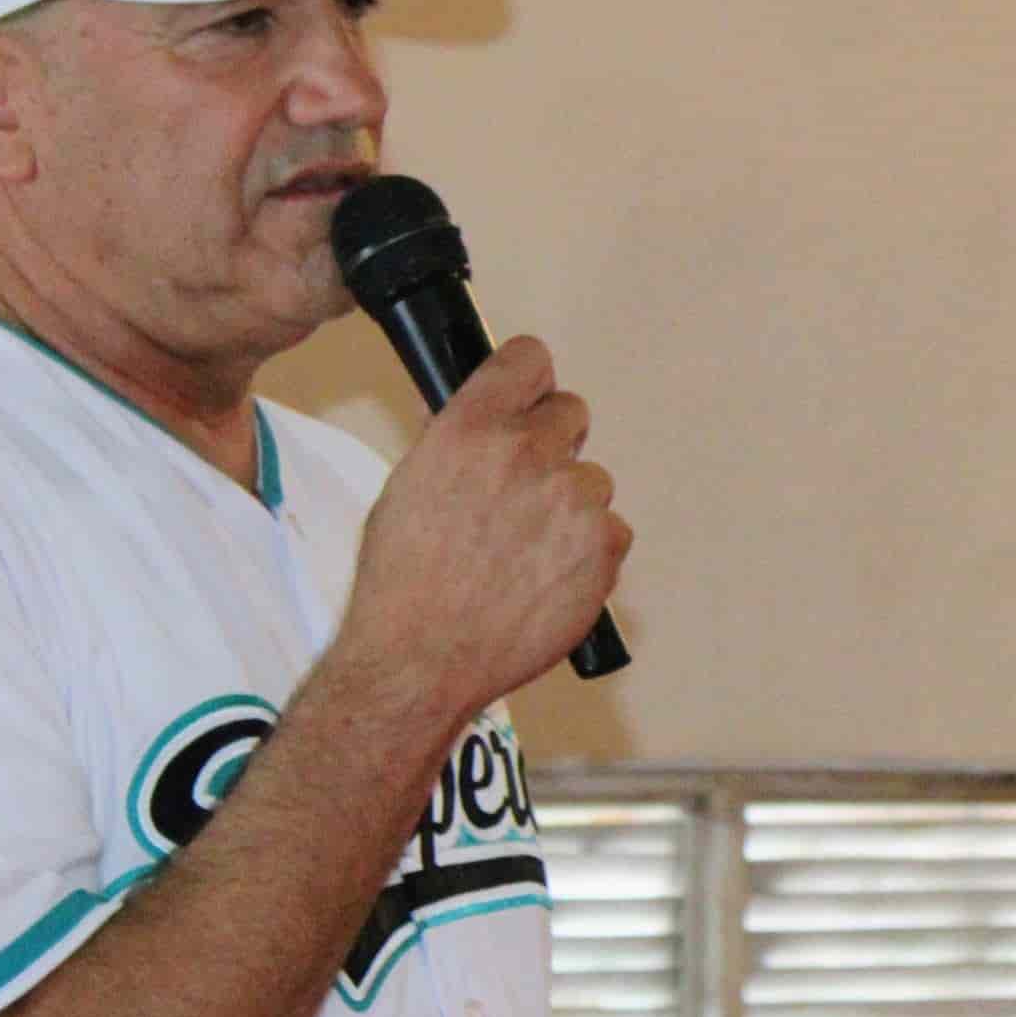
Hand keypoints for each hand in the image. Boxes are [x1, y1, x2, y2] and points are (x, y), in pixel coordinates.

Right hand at [336, 337, 631, 725]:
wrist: (421, 657)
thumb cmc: (404, 583)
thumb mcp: (410, 486)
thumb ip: (460, 447)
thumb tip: (488, 430)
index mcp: (469, 427)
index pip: (528, 359)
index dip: (531, 382)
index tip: (531, 398)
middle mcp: (525, 451)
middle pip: (571, 414)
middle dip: (553, 447)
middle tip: (527, 493)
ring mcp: (571, 497)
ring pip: (592, 482)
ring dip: (570, 509)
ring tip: (525, 555)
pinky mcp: (603, 544)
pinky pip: (612, 533)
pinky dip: (588, 554)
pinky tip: (547, 580)